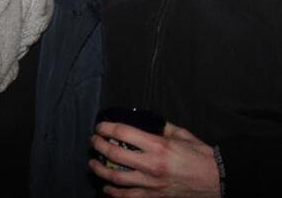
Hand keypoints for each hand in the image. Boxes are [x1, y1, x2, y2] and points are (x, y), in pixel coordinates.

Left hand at [89, 122, 219, 196]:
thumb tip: (147, 122)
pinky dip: (114, 193)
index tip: (100, 127)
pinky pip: (129, 197)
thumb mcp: (182, 135)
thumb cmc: (201, 156)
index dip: (107, 128)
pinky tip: (107, 188)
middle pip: (114, 154)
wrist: (219, 180)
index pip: (123, 133)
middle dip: (99, 146)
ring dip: (100, 170)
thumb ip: (162, 128)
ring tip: (93, 164)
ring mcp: (152, 184)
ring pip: (116, 178)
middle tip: (94, 142)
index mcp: (158, 146)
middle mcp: (151, 165)